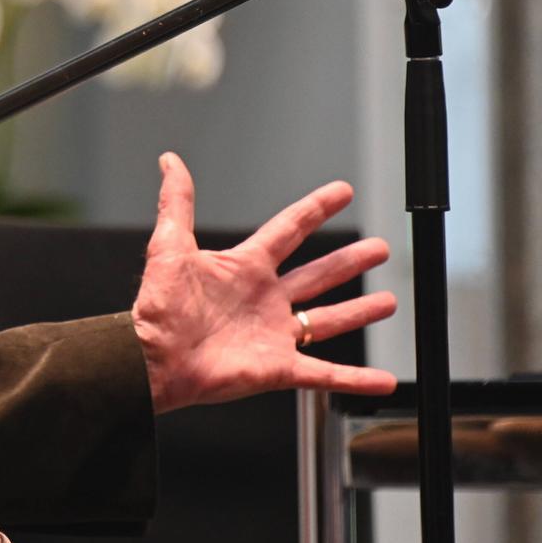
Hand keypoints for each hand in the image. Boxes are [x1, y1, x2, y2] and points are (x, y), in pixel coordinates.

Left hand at [132, 152, 399, 412]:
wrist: (153, 359)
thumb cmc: (157, 307)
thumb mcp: (170, 246)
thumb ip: (177, 202)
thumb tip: (171, 161)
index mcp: (243, 268)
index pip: (289, 229)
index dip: (316, 209)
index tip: (342, 192)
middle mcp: (263, 300)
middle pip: (317, 274)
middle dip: (349, 262)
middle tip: (379, 248)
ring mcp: (272, 334)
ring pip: (327, 320)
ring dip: (358, 312)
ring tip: (388, 302)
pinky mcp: (277, 367)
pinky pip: (325, 374)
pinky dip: (355, 379)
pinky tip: (382, 380)